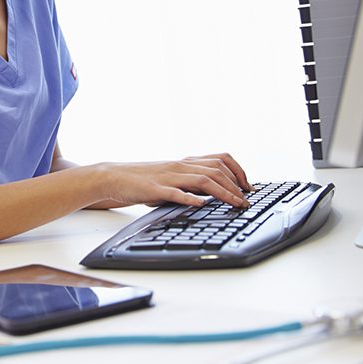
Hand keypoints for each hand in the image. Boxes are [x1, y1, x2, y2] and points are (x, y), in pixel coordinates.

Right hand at [97, 153, 250, 208]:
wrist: (114, 177)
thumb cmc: (143, 180)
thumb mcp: (171, 177)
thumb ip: (191, 182)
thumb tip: (214, 194)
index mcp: (185, 162)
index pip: (220, 159)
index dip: (238, 171)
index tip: (249, 187)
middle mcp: (180, 166)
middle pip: (216, 169)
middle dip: (236, 185)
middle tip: (247, 201)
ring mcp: (168, 177)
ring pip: (202, 179)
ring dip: (223, 192)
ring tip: (236, 204)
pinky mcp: (154, 189)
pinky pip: (175, 192)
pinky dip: (190, 198)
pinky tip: (201, 204)